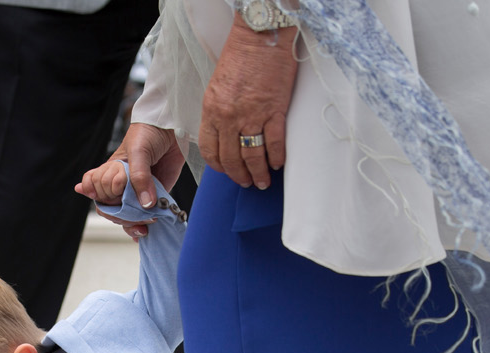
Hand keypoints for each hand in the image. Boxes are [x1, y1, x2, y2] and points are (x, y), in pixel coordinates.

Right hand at [75, 123, 182, 238]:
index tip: (116, 190)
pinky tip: (143, 233)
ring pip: (125, 216)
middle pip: (109, 208)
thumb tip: (145, 204)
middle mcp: (120, 184)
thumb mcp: (139, 152)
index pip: (95, 191)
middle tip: (134, 209)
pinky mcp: (153, 198)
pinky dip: (141, 227)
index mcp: (110, 171)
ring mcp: (136, 192)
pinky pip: (144, 217)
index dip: (103, 195)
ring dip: (131, 224)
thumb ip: (139, 178)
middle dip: (119, 213)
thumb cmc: (148, 134)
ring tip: (142, 226)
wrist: (173, 128)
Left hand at [199, 15, 297, 188]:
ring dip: (259, 173)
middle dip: (240, 176)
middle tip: (248, 182)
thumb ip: (219, 112)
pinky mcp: (274, 110)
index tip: (227, 172)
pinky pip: (275, 143)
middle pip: (232, 159)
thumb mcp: (218, 86)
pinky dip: (277, 157)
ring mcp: (252, 115)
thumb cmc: (241, 55)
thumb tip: (226, 135)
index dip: (219, 166)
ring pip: (253, 156)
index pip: (210, 150)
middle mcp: (229, 116)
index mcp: (212, 110)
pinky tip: (279, 163)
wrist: (261, 34)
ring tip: (264, 180)